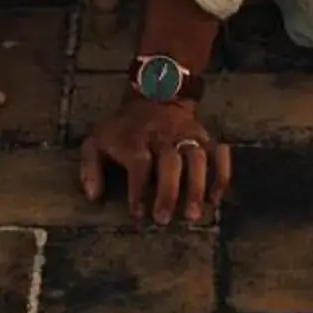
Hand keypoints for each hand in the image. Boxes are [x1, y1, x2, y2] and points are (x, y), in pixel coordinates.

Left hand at [80, 93, 230, 225]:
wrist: (155, 92)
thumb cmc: (124, 128)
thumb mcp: (97, 140)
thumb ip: (90, 168)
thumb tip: (94, 198)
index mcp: (136, 139)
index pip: (139, 162)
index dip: (138, 188)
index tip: (138, 213)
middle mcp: (164, 137)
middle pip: (170, 162)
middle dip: (169, 191)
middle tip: (165, 219)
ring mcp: (187, 136)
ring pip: (197, 158)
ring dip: (197, 187)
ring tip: (194, 215)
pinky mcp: (204, 137)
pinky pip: (219, 154)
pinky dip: (221, 174)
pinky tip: (216, 198)